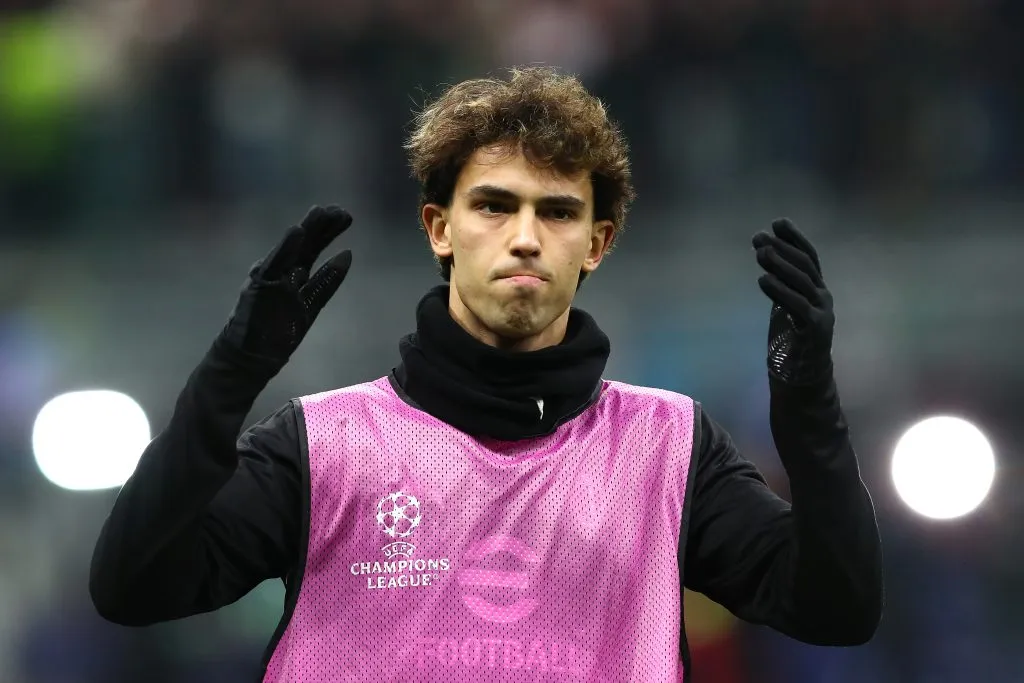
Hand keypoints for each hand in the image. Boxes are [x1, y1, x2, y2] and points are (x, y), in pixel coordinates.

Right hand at [219, 205, 352, 363]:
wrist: (249, 356)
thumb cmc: (277, 332)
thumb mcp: (311, 304)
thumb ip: (327, 280)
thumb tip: (348, 253)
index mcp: (294, 275)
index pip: (315, 248)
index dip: (330, 232)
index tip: (346, 215)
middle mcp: (282, 271)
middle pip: (306, 245)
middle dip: (323, 227)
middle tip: (341, 210)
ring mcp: (270, 277)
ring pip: (291, 250)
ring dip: (307, 230)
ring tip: (320, 211)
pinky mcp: (259, 286)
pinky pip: (274, 264)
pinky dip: (285, 247)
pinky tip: (297, 231)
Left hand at [752, 218, 833, 384]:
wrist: (802, 376)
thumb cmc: (792, 339)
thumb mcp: (786, 305)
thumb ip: (782, 284)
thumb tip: (767, 256)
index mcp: (816, 288)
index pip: (808, 257)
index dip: (794, 238)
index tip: (777, 222)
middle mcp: (822, 296)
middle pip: (804, 265)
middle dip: (781, 248)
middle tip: (760, 237)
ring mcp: (822, 311)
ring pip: (801, 281)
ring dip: (779, 264)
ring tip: (760, 251)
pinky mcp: (815, 328)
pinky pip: (796, 305)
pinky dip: (779, 291)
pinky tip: (763, 279)